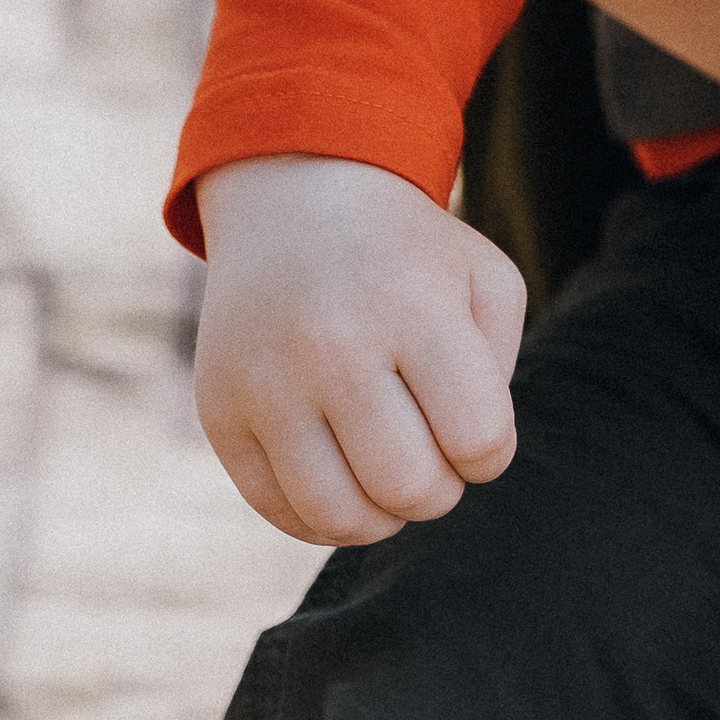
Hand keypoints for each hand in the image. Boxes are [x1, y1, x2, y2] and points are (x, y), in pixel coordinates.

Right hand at [194, 156, 525, 544]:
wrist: (299, 200)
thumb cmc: (411, 256)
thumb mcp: (484, 278)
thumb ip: (499, 368)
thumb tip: (469, 457)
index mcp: (414, 308)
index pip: (478, 439)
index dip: (491, 454)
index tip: (475, 427)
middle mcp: (334, 346)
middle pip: (411, 488)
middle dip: (439, 491)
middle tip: (434, 455)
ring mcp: (268, 384)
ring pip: (341, 517)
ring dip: (383, 516)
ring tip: (391, 475)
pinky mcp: (221, 414)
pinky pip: (279, 511)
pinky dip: (323, 518)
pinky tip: (343, 479)